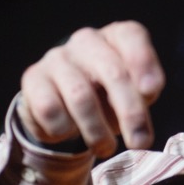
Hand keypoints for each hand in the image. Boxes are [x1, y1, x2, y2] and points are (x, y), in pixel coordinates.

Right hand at [17, 21, 164, 157]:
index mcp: (116, 36)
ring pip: (81, 97)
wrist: (62, 103)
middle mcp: (87, 40)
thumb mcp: (133, 91)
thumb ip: (144, 91)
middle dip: (130, 111)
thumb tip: (146, 94)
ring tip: (106, 148)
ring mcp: (58, 57)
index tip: (150, 91)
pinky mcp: (33, 78)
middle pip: (113, 72)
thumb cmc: (108, 94)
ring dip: (97, 130)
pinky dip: (65, 129)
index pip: (131, 35)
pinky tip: (70, 132)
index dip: (143, 62)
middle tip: (140, 141)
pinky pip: (51, 110)